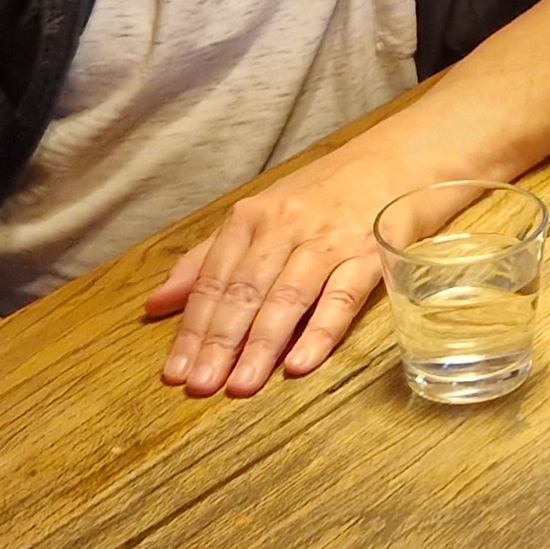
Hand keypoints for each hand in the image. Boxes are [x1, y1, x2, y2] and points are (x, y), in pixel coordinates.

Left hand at [143, 158, 387, 395]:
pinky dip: (321, 332)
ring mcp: (330, 241)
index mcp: (252, 217)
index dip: (193, 327)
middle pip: (246, 290)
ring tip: (240, 386)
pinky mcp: (370, 256)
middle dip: (220, 342)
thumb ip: (206, 260)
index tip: (175, 371)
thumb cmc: (318, 197)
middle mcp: (287, 226)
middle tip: (200, 386)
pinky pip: (342, 298)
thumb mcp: (258, 216)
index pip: (213, 279)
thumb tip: (155, 304)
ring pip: (288, 297)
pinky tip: (299, 364)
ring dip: (262, 344)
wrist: (394, 161)